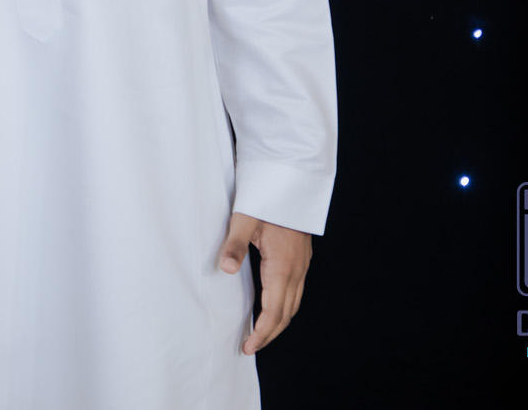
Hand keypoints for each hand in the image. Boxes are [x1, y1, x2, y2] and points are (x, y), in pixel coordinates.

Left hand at [217, 211, 311, 354]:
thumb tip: (225, 269)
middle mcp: (296, 269)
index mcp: (282, 266)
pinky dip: (284, 306)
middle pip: (286, 313)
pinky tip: (272, 306)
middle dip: (270, 333)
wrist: (290, 182)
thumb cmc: (266, 199)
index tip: (248, 346)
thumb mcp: (244, 219)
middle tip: (251, 346)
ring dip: (279, 322)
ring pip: (294, 303)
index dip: (262, 332)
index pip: (274, 310)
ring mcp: (302, 264)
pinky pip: (295, 291)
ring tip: (261, 333)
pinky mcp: (301, 258)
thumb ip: (234, 245)